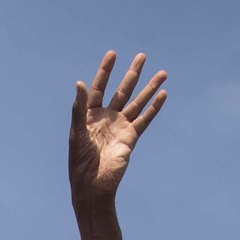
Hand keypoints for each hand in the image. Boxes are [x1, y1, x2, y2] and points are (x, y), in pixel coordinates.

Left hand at [69, 51, 166, 199]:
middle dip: (133, 74)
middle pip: (123, 90)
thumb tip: (79, 83)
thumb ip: (79, 108)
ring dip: (149, 87)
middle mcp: (108, 118)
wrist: (92, 184)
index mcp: (91, 115)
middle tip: (142, 56)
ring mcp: (121, 127)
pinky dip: (154, 108)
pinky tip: (163, 94)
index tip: (113, 54)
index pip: (100, 87)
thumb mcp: (76, 132)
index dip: (105, 71)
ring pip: (138, 102)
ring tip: (162, 72)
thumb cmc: (80, 160)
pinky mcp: (131, 138)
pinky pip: (145, 119)